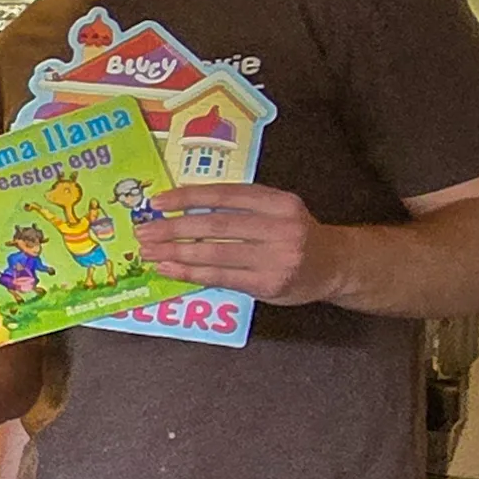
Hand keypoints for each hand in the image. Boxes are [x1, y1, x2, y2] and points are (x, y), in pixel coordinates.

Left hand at [137, 179, 345, 303]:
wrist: (335, 265)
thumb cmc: (296, 236)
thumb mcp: (279, 211)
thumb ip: (242, 208)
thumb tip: (186, 210)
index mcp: (280, 202)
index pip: (227, 195)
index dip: (190, 197)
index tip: (158, 201)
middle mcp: (280, 227)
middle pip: (217, 225)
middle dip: (174, 228)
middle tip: (144, 231)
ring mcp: (275, 258)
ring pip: (215, 253)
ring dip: (176, 252)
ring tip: (149, 251)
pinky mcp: (266, 284)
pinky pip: (220, 277)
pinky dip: (189, 273)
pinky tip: (168, 269)